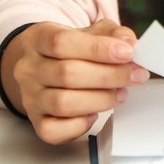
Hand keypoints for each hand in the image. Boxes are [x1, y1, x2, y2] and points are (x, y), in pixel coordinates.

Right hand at [2, 19, 149, 143]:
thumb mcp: (87, 32)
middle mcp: (28, 68)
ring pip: (63, 103)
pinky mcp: (36, 121)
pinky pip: (54, 130)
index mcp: (37, 38)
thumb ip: (110, 33)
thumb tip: (128, 42)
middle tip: (135, 75)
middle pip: (67, 74)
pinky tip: (94, 113)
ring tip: (120, 93)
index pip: (62, 42)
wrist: (40, 66)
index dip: (98, 49)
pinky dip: (80, 125)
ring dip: (100, 100)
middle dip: (109, 76)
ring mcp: (30, 97)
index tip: (127, 53)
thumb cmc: (68, 49)